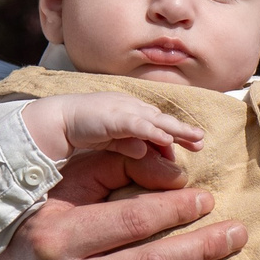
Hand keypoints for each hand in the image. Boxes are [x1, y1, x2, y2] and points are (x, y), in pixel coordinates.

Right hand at [22, 94, 204, 164]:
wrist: (57, 119)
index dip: (175, 134)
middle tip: (201, 140)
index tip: (192, 145)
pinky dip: (153, 132)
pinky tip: (166, 140)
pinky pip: (137, 125)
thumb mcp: (111, 139)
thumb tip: (144, 152)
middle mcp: (130, 108)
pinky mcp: (113, 118)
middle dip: (182, 130)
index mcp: (130, 112)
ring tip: (195, 138)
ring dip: (175, 129)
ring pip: (155, 121)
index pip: (156, 124)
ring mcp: (122, 111)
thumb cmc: (82, 127)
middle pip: (161, 119)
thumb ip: (128, 144)